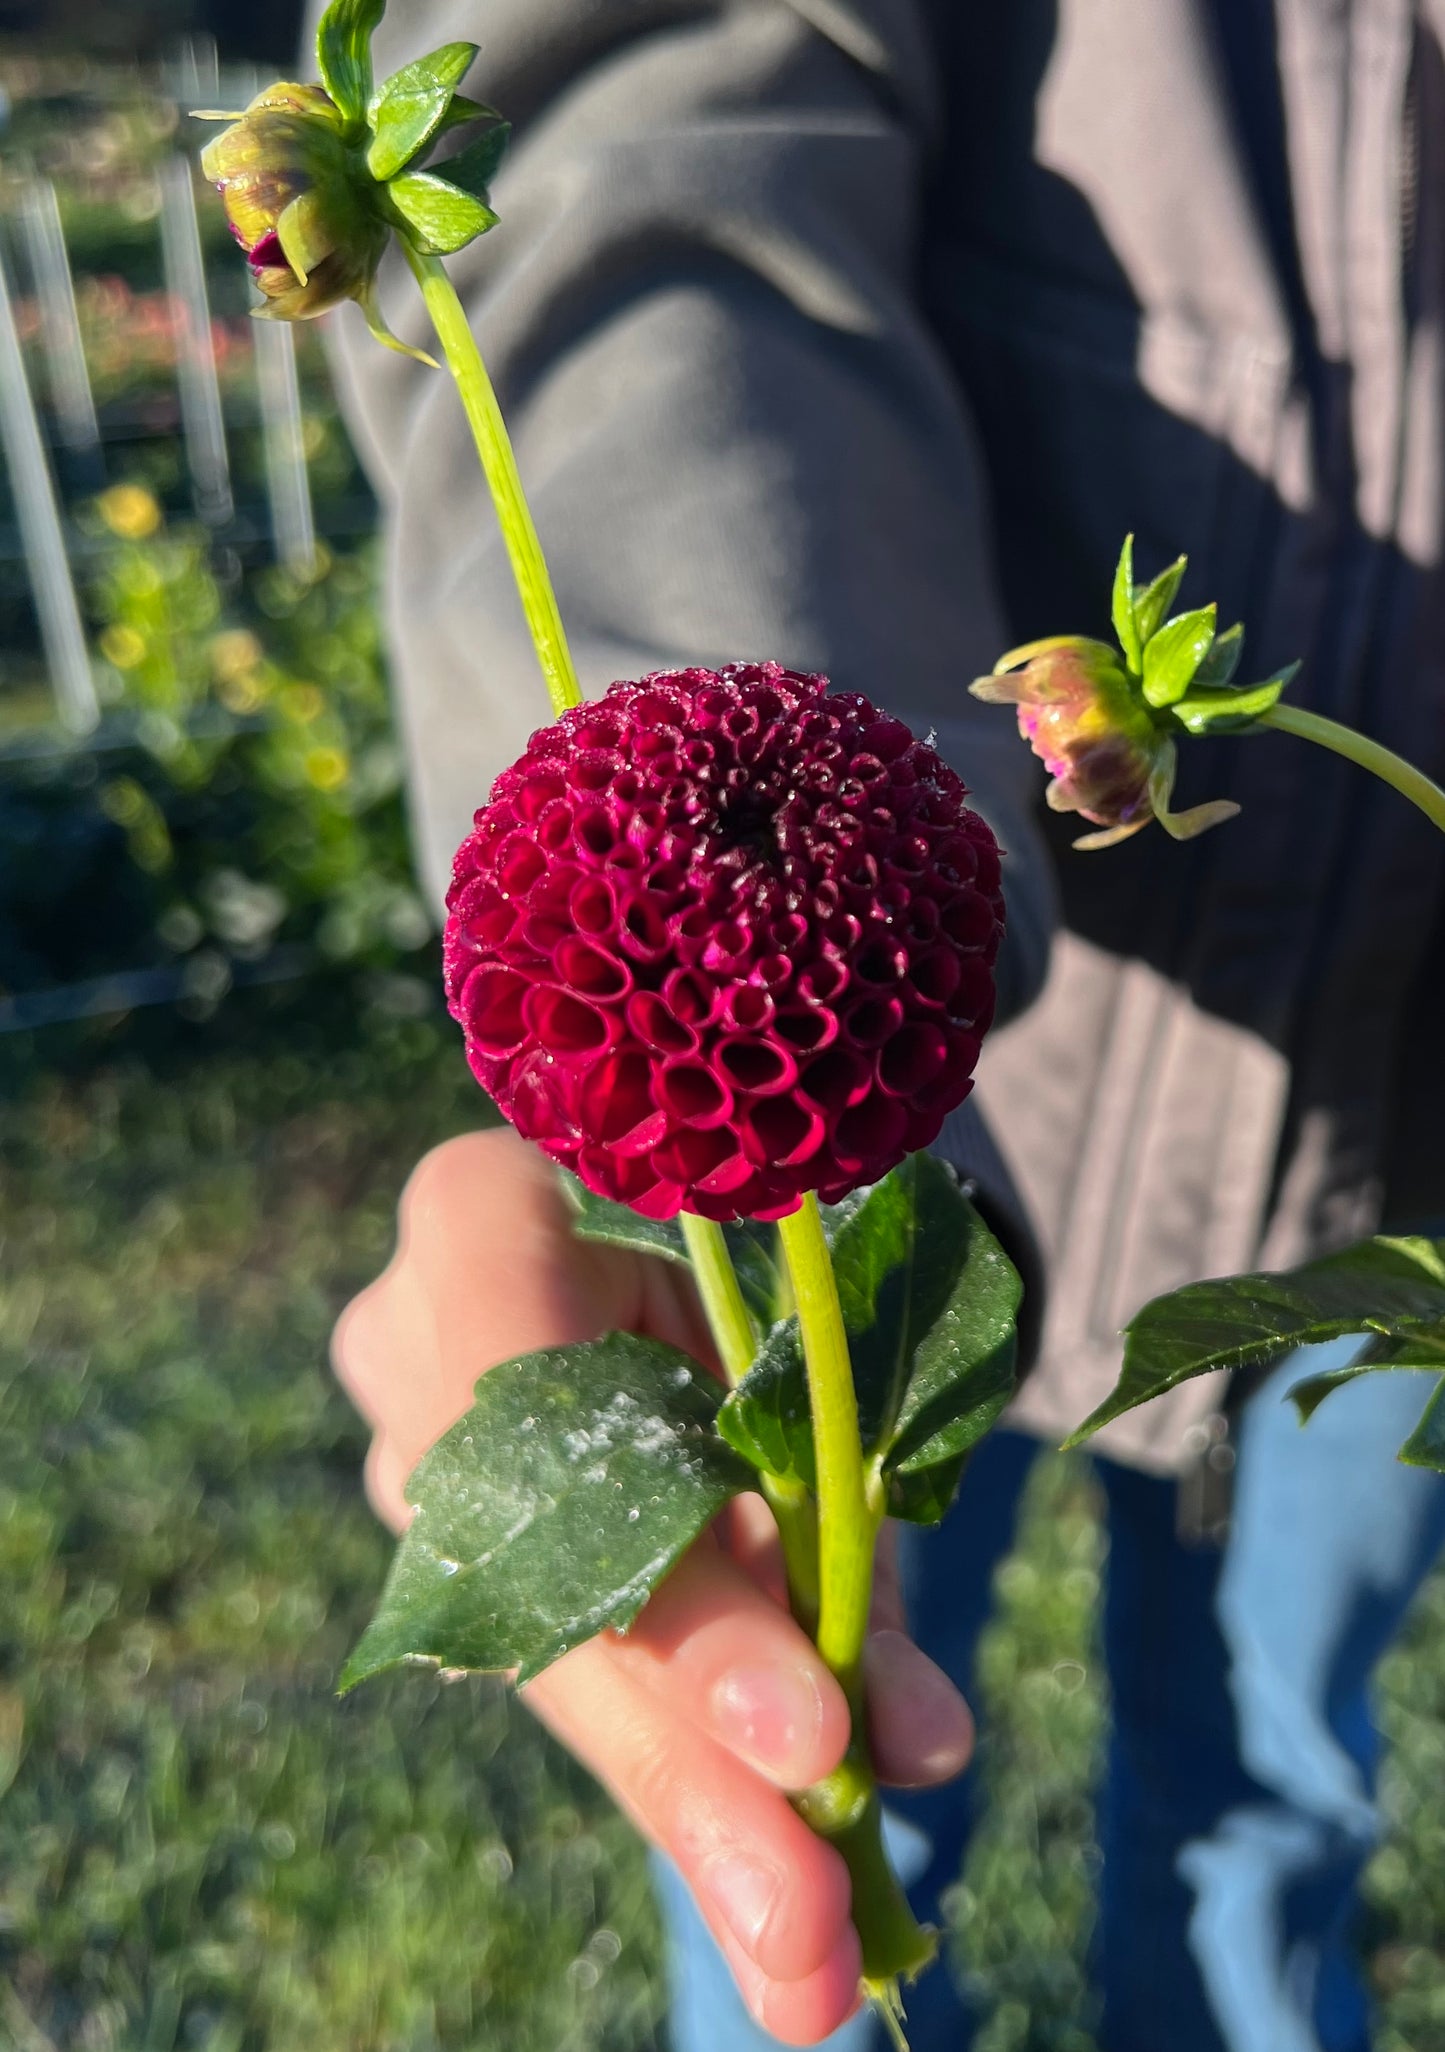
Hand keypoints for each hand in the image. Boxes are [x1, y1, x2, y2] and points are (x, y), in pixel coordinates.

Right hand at [333, 1127, 974, 2043]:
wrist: (664, 1184)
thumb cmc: (744, 1219)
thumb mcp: (798, 1328)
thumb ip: (837, 1514)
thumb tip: (915, 1749)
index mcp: (481, 1216)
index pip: (544, 1415)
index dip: (666, 1583)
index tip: (811, 1745)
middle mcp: (408, 1343)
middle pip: (544, 1578)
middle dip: (690, 1772)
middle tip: (810, 1942)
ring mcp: (412, 1444)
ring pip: (556, 1648)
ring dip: (687, 1805)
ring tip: (803, 1963)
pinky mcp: (462, 1530)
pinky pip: (575, 1656)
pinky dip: (684, 1767)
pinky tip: (765, 1898)